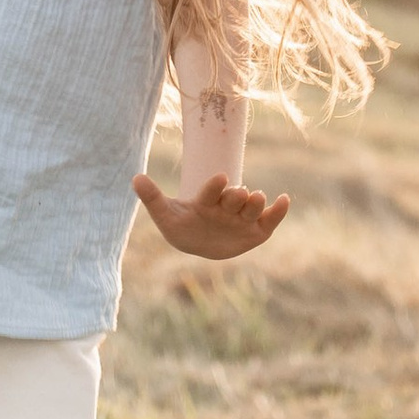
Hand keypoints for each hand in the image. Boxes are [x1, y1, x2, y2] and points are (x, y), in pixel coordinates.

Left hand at [130, 170, 290, 260]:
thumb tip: (134, 177)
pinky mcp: (256, 230)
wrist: (199, 242)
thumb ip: (153, 198)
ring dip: (256, 201)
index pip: (211, 191)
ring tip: (257, 198)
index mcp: (206, 200)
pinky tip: (285, 200)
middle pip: (235, 197)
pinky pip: (271, 219)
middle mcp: (227, 206)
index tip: (219, 177)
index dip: (215, 185)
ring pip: (252, 206)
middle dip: (237, 196)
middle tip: (239, 194)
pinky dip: (279, 211)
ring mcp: (242, 218)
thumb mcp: (166, 216)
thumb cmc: (181, 227)